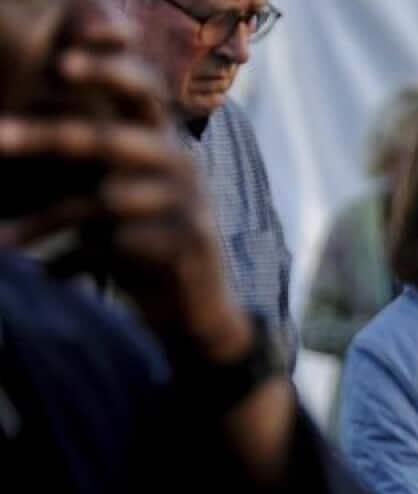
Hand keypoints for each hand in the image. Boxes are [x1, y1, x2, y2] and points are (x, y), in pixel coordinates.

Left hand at [0, 17, 250, 364]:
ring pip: (103, 201)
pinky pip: (117, 245)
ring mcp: (188, 204)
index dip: (106, 72)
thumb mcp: (121, 194)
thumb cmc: (148, 244)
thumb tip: (14, 129)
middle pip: (109, 138)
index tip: (60, 64)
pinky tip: (53, 275)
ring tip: (1, 244)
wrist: (200, 310)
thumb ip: (92, 161)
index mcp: (165, 142)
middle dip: (49, 135)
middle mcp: (182, 164)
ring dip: (44, 224)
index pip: (141, 92)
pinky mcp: (188, 245)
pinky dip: (77, 262)